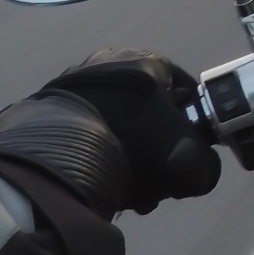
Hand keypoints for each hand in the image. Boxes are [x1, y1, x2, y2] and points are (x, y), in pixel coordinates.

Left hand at [0, 49, 221, 217]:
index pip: (188, 91)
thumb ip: (208, 166)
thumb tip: (197, 171)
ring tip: (124, 192)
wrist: (57, 162)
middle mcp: (111, 62)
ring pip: (118, 126)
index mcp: (149, 62)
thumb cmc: (133, 149)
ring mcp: (74, 83)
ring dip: (127, 159)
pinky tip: (96, 182)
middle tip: (155, 184)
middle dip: (157, 151)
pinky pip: (85, 134)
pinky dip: (95, 157)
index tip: (188, 160)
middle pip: (150, 112)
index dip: (194, 129)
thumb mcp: (191, 164)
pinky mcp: (46, 108)